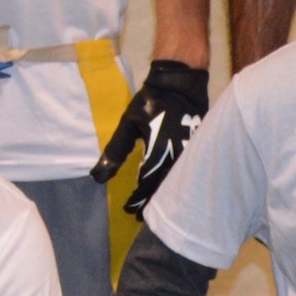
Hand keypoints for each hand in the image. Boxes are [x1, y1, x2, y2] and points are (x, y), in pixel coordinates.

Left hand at [88, 59, 209, 216]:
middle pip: (163, 187)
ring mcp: (190, 153)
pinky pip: (186, 170)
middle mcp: (175, 157)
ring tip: (154, 204)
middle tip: (140, 214)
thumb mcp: (128, 124)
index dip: (137, 199)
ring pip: (176, 181)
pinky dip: (176, 181)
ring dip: (163, 193)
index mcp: (157, 153)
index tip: (128, 209)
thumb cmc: (152, 100)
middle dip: (150, 200)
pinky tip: (170, 185)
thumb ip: (115, 152)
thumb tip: (98, 176)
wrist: (181, 81)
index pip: (146, 184)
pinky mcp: (197, 147)